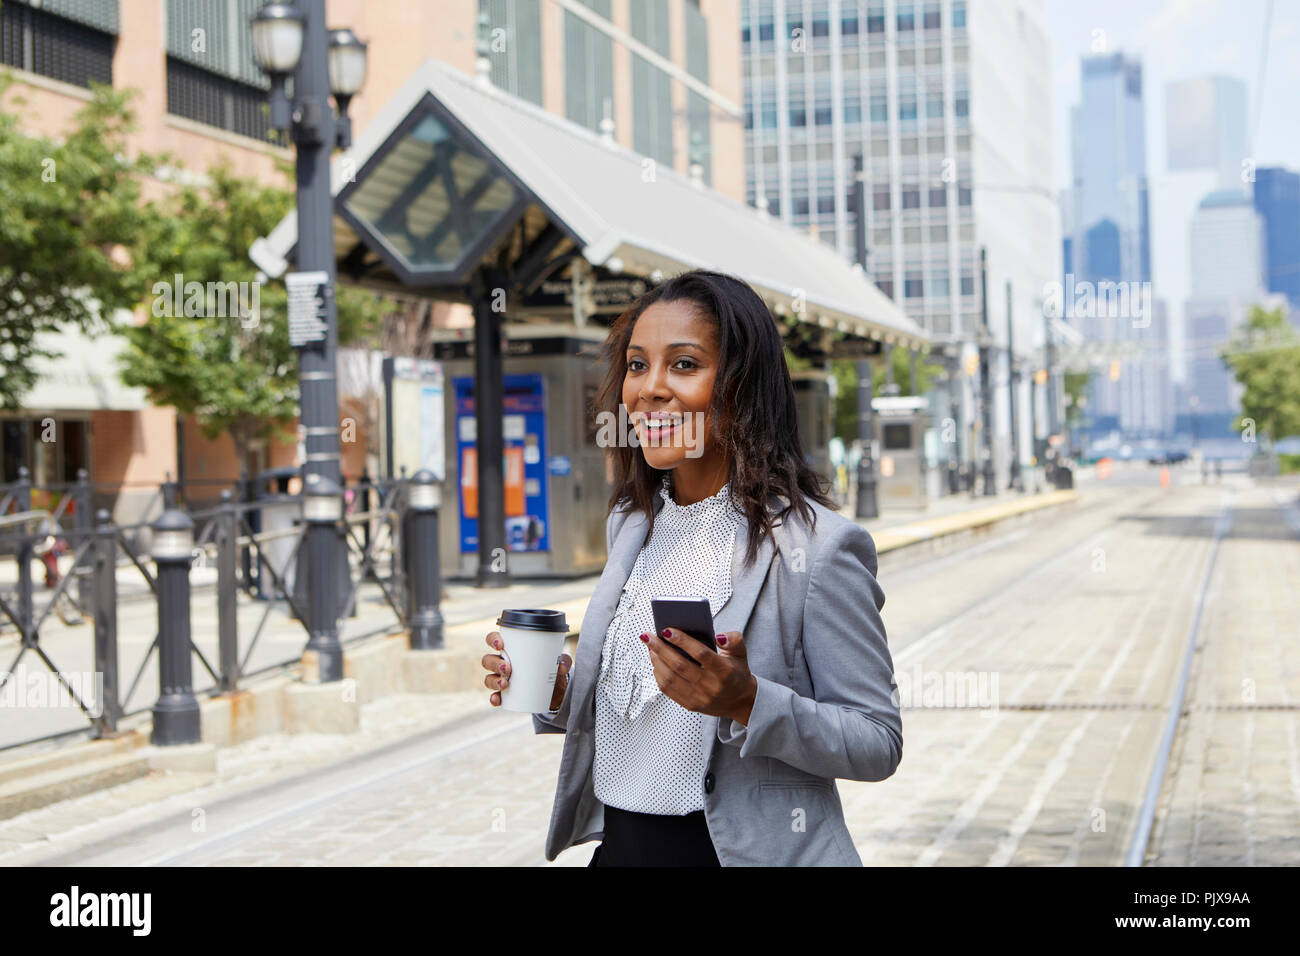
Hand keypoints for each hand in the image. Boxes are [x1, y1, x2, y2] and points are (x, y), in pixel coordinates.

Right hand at [482, 631, 572, 710]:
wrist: (552, 690)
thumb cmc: (549, 667)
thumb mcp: (557, 661)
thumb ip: (563, 660)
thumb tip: (562, 666)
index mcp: (510, 649)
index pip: (493, 640)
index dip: (492, 640)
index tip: (500, 645)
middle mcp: (501, 662)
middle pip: (488, 660)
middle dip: (495, 663)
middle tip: (508, 668)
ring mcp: (501, 679)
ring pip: (488, 678)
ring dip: (494, 681)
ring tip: (505, 683)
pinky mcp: (504, 695)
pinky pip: (494, 696)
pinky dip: (494, 698)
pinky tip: (497, 700)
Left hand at [643, 628, 757, 724]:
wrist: (739, 701)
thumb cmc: (736, 673)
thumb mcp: (741, 653)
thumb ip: (733, 640)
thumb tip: (718, 636)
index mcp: (725, 672)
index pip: (701, 654)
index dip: (683, 641)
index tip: (667, 630)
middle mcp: (711, 687)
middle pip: (680, 666)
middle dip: (661, 648)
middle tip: (648, 636)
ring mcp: (699, 698)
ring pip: (670, 678)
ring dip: (656, 661)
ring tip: (650, 646)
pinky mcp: (690, 705)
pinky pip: (668, 690)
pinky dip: (658, 674)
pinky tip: (656, 661)